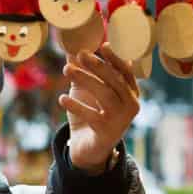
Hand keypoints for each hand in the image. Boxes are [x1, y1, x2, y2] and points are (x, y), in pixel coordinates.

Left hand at [59, 48, 139, 173]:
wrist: (89, 148)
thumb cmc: (90, 114)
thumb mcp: (87, 91)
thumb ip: (84, 72)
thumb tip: (72, 49)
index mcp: (130, 93)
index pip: (126, 72)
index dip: (115, 59)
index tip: (103, 45)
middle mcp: (130, 105)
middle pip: (115, 81)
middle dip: (98, 66)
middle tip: (80, 54)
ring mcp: (120, 120)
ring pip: (104, 95)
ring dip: (85, 80)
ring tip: (66, 69)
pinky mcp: (106, 132)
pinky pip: (91, 116)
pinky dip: (76, 106)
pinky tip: (62, 98)